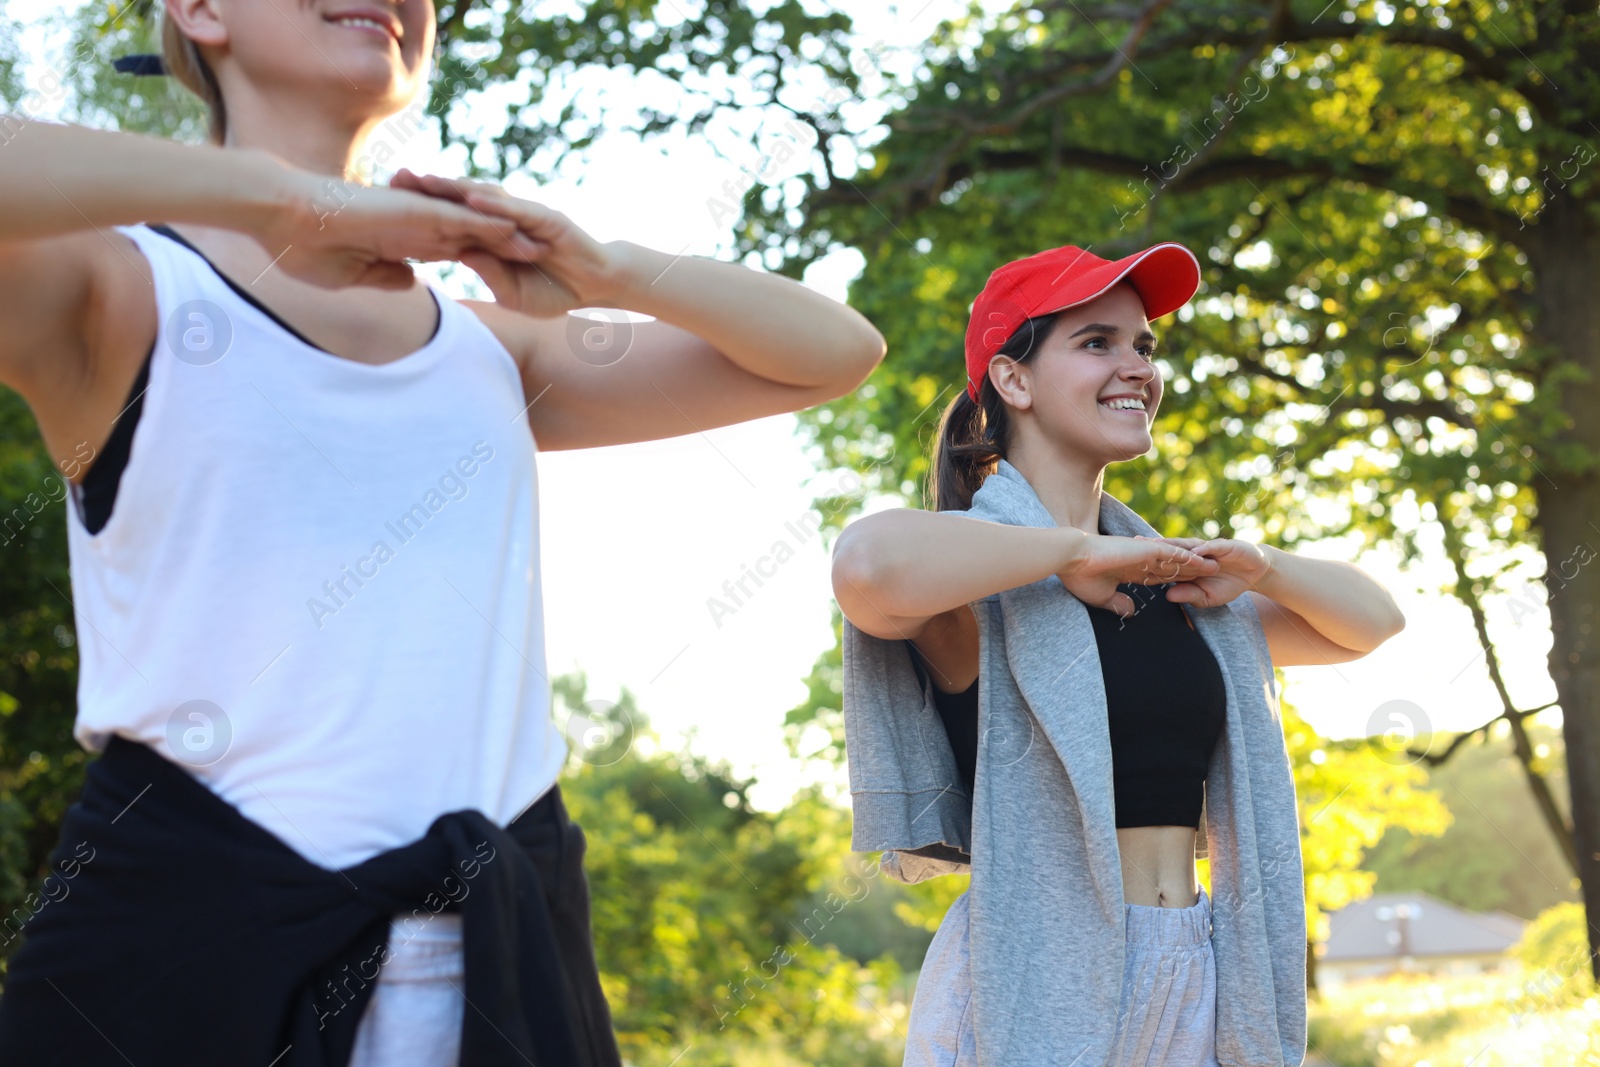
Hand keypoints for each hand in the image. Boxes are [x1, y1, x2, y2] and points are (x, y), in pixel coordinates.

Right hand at [247, 153, 546, 289]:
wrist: (282, 217)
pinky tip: (516, 230)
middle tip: (544, 261)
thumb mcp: (354, 273)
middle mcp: (414, 226)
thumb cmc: (304, 248)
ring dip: (508, 236)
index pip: (452, 254)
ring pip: (473, 225)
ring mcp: (415, 215)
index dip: (482, 264)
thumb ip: (386, 274)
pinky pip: (457, 216)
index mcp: (402, 242)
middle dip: (507, 251)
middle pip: (473, 239)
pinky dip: (486, 223)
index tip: (511, 278)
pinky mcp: (412, 209)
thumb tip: (412, 278)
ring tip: (545, 245)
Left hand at [388, 169, 620, 315]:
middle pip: (458, 199)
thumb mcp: (514, 296)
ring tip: (423, 180)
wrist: (596, 286)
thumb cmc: (554, 292)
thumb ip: (491, 276)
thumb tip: (462, 257)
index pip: (448, 219)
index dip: (418, 211)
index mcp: (489, 236)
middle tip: (391, 176)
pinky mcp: (546, 218)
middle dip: (426, 188)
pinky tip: (469, 200)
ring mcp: (524, 215)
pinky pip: (516, 210)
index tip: (382, 205)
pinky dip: (493, 205)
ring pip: (483, 197)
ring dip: (453, 188)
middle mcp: (502, 219)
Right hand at [1057, 533, 1220, 617]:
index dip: (1174, 581)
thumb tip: (1132, 612)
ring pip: (1177, 559)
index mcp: (1129, 571)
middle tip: (1209, 574)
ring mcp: (1144, 554)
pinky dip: (1189, 557)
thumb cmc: (1081, 578)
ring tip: (1215, 565)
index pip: (1157, 577)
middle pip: (1172, 567)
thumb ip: (1119, 603)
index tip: (1188, 585)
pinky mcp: (1146, 549)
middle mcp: (1139, 561)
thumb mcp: (1103, 596)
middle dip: (1191, 571)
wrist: (1072, 560)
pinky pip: (1173, 554)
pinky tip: (1203, 560)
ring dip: (1196, 563)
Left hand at [1133, 536, 1272, 607]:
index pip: (1164, 564)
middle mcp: (1193, 554)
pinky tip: (1192, 551)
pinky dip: (1202, 549)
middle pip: (1169, 550)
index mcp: (1186, 566)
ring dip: (1172, 544)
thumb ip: (1189, 596)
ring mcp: (1207, 548)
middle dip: (1152, 547)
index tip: (1127, 563)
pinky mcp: (1223, 546)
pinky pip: (1211, 546)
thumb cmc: (1228, 584)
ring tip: (1155, 544)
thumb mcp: (1208, 596)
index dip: (1147, 563)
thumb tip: (1168, 596)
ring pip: (1186, 545)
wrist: (1254, 573)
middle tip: (1133, 545)